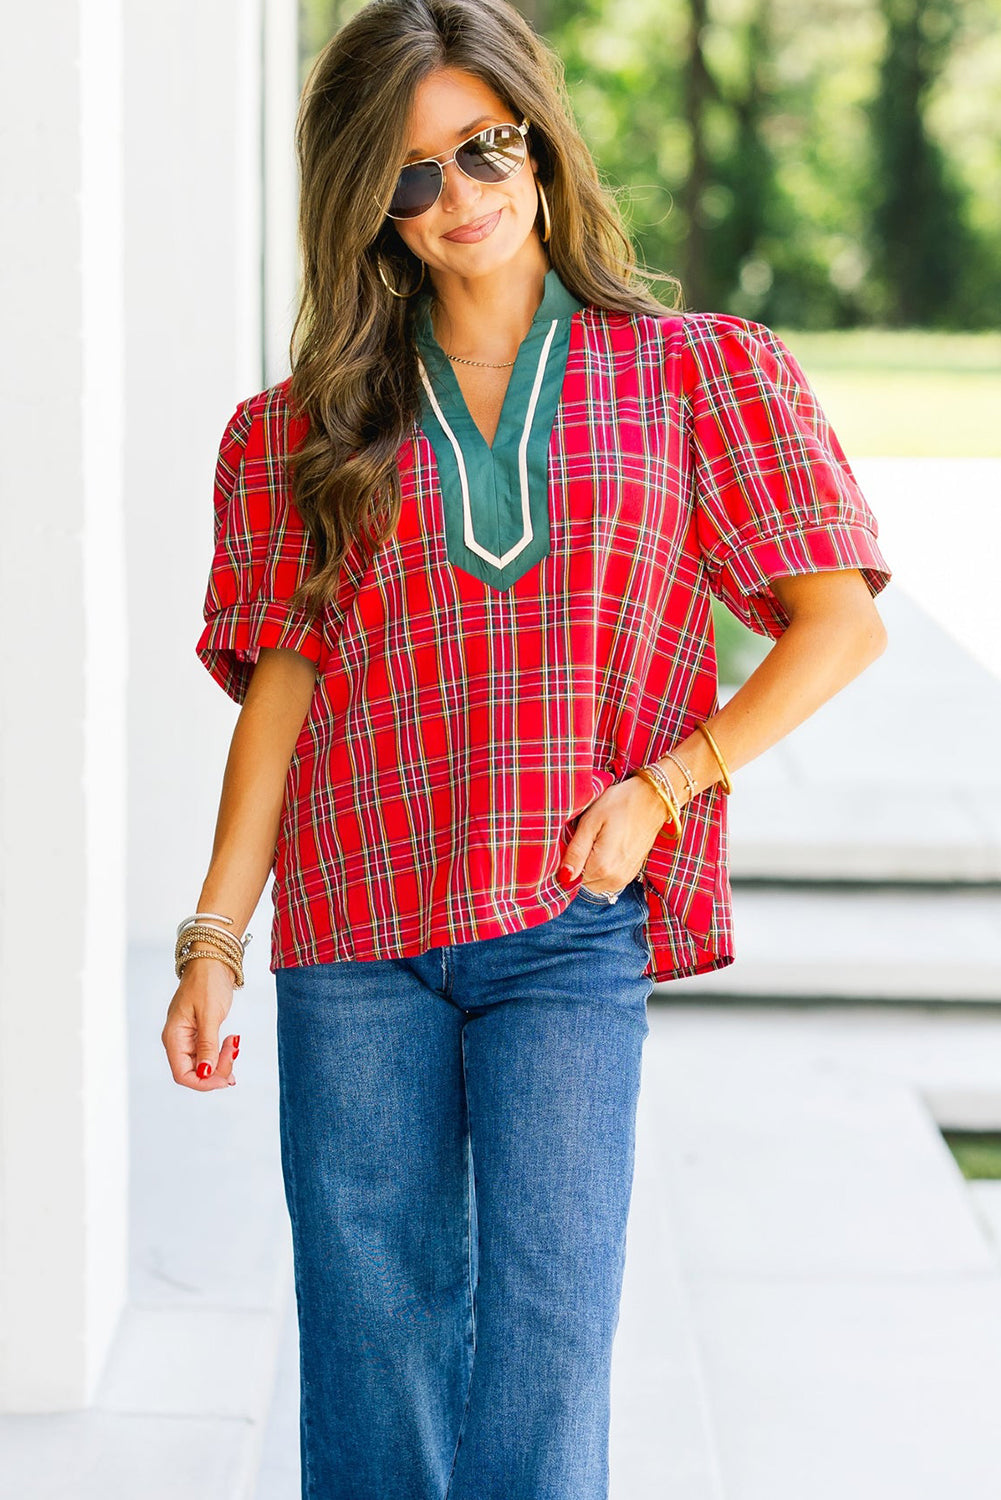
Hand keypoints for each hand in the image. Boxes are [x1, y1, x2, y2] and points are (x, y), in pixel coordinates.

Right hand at [161, 957, 240, 1091]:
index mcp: (174, 1037)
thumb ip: (207, 1045)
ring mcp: (187, 1037)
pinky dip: (221, 1053)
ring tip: (235, 1045)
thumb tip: (206, 1074)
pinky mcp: (198, 1032)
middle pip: (194, 1072)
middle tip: (234, 1052)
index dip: (204, 1082)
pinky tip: (232, 1046)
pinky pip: (208, 1053)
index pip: (182, 1075)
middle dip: (217, 1070)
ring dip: (221, 1061)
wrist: (213, 959)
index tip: (225, 1078)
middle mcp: (177, 1040)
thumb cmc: (207, 982)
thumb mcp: (210, 1014)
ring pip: (203, 1064)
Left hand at [561, 775, 671, 893]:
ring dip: (591, 869)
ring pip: (596, 884)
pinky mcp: (632, 873)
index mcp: (602, 867)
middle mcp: (615, 878)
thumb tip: (563, 877)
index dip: (566, 865)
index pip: (572, 881)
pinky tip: (605, 848)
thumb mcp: (590, 822)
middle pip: (584, 884)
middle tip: (584, 841)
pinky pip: (609, 880)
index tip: (569, 847)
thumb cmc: (619, 805)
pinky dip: (603, 869)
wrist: (651, 799)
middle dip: (578, 868)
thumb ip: (576, 852)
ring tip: (595, 843)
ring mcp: (626, 878)